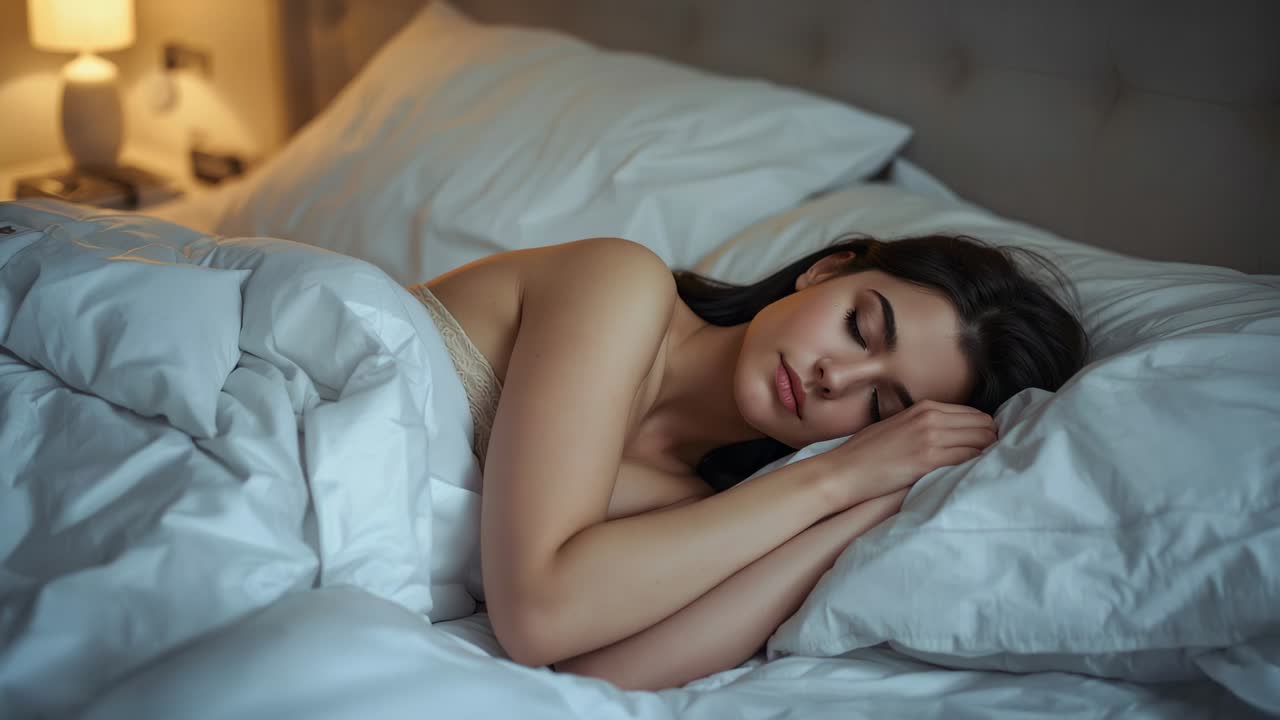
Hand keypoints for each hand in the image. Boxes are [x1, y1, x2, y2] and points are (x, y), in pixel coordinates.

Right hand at [818, 400, 996, 508]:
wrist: (843, 470)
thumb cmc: (865, 453)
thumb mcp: (898, 426)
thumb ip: (925, 425)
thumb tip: (953, 436)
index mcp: (925, 407)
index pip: (975, 414)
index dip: (985, 432)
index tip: (984, 448)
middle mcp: (931, 418)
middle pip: (985, 425)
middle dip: (991, 443)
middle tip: (988, 461)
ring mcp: (931, 437)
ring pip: (983, 442)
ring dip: (987, 456)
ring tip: (981, 471)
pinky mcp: (929, 459)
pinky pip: (969, 459)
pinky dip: (975, 468)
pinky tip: (970, 477)